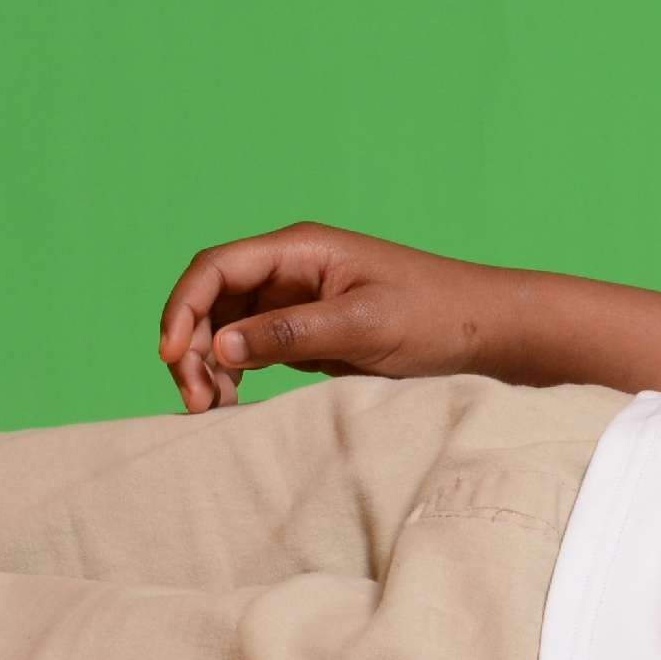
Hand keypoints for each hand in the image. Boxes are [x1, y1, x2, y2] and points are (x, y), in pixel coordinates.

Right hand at [159, 223, 518, 410]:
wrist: (488, 333)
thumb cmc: (437, 316)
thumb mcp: (364, 325)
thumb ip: (291, 333)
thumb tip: (220, 346)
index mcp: (301, 249)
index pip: (216, 268)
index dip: (183, 308)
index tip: (172, 356)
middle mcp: (291, 270)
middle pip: (212, 301)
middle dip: (192, 346)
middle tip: (198, 401)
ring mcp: (297, 303)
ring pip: (226, 329)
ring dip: (210, 366)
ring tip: (213, 410)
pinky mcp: (309, 335)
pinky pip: (253, 350)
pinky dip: (235, 375)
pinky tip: (235, 404)